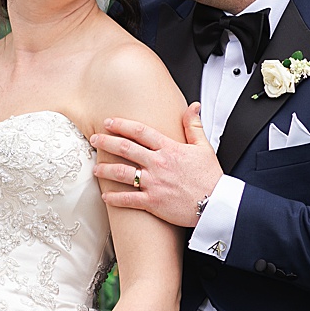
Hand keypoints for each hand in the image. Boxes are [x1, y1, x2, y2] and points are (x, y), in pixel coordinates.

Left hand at [92, 103, 220, 226]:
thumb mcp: (204, 147)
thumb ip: (194, 126)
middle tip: (94, 139)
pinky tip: (106, 197)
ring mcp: (154, 183)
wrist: (215, 204)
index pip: (140, 132)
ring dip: (106, 170)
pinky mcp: (153, 202)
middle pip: (126, 149)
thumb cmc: (210, 177)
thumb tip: (192, 106)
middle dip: (106, 142)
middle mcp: (158, 164)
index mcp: (169, 149)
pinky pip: (128, 199)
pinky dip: (115, 198)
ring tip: (95, 168)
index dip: (122, 125)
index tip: (109, 122)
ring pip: (122, 174)